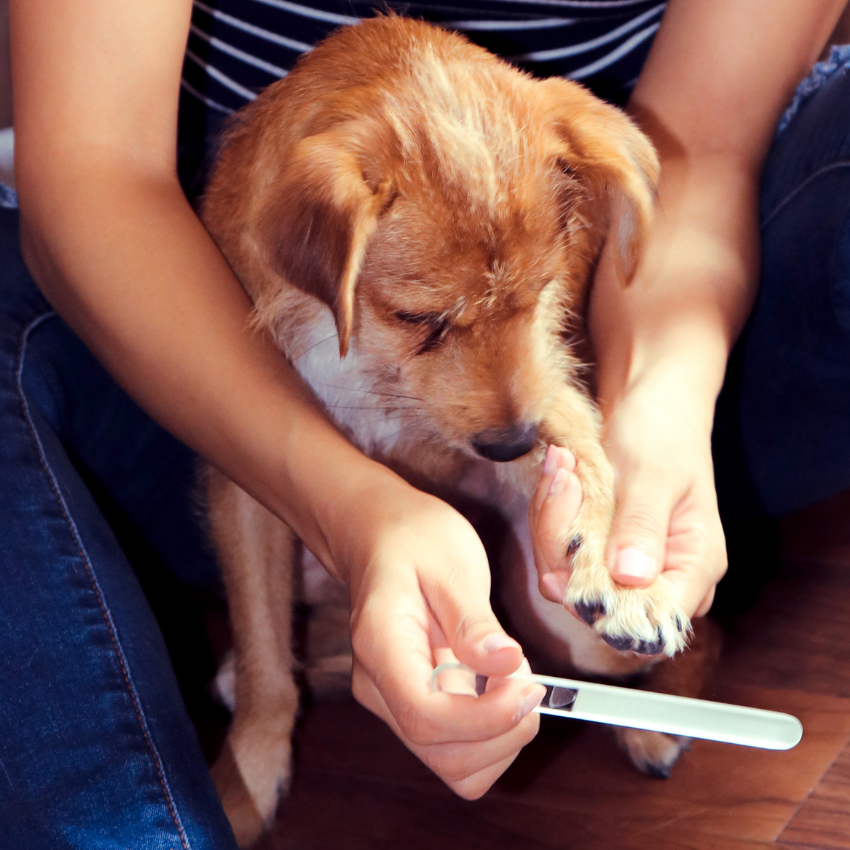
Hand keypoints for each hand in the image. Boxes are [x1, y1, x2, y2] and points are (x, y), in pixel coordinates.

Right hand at [337, 475, 545, 798]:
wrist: (380, 535)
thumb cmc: (413, 538)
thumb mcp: (449, 562)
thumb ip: (474, 620)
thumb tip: (506, 664)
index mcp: (380, 644)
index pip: (424, 717)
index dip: (485, 719)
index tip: (527, 687)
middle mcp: (379, 685)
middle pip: (440, 754)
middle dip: (502, 731)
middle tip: (529, 677)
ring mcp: (393, 700)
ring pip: (453, 764)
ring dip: (501, 737)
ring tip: (514, 677)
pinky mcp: (415, 705)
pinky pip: (458, 748)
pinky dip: (494, 733)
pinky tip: (501, 687)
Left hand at [528, 385, 725, 621]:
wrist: (652, 399)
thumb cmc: (663, 430)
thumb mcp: (654, 475)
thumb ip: (642, 527)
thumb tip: (629, 579)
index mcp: (694, 566)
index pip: (646, 620)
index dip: (600, 603)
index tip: (565, 562)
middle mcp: (660, 576)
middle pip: (595, 599)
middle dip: (565, 544)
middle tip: (564, 480)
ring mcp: (625, 564)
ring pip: (567, 574)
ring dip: (552, 521)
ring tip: (562, 467)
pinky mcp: (597, 548)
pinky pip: (558, 550)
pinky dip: (550, 514)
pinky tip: (559, 474)